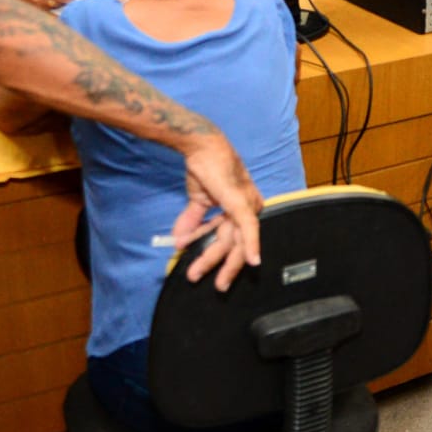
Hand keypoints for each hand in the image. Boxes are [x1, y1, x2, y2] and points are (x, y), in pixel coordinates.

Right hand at [171, 133, 263, 290]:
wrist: (201, 147)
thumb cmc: (204, 168)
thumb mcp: (198, 199)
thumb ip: (191, 221)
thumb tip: (178, 240)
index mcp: (241, 209)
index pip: (230, 238)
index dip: (214, 254)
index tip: (202, 269)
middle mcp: (249, 209)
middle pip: (234, 245)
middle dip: (218, 265)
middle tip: (210, 284)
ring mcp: (247, 206)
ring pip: (233, 242)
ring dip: (213, 259)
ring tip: (194, 274)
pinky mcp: (242, 204)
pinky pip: (249, 229)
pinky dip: (251, 246)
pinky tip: (253, 262)